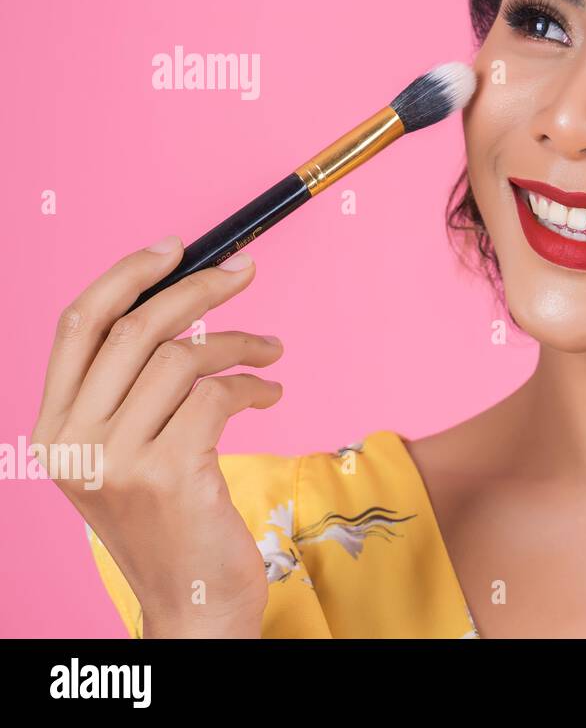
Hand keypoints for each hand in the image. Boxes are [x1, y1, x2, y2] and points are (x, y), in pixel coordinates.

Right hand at [31, 236, 283, 637]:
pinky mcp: (169, 474)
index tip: (176, 247)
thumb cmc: (171, 517)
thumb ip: (136, 388)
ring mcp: (116, 460)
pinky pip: (218, 396)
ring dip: (240, 344)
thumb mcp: (131, 451)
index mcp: (53, 428)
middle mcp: (72, 442)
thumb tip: (184, 298)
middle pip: (136, 329)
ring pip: (184, 358)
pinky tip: (271, 394)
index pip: (78, 325)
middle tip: (245, 272)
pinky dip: (254, 385)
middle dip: (198, 289)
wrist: (192, 599)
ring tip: (271, 352)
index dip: (126, 274)